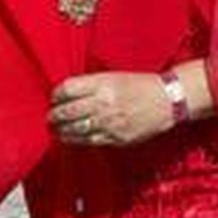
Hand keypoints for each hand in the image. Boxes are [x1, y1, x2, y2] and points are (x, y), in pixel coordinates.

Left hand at [49, 72, 173, 146]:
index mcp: (103, 83)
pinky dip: (75, 140)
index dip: (56, 95)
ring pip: (74, 129)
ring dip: (61, 130)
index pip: (67, 89)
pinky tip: (70, 138)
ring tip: (56, 129)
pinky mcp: (116, 137)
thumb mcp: (114, 76)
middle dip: (54, 115)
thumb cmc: (141, 85)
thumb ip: (91, 84)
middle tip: (51, 116)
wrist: (167, 100)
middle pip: (67, 111)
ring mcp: (110, 122)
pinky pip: (88, 141)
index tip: (55, 98)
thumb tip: (67, 94)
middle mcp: (104, 102)